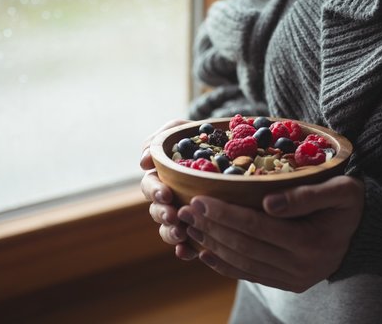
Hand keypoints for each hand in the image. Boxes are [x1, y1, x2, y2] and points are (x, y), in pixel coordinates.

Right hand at [140, 119, 198, 259]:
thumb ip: (163, 135)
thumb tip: (143, 161)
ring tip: (181, 235)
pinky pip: (190, 244)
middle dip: (163, 215)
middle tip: (173, 216)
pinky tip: (190, 253)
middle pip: (157, 211)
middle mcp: (170, 198)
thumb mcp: (184, 128)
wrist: (238, 147)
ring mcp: (184, 214)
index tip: (166, 194)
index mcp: (163, 176)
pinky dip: (186, 250)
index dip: (155, 192)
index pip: (150, 186)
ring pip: (169, 230)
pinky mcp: (201, 228)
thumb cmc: (204, 136)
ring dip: (171, 234)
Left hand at [177, 175, 363, 291]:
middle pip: (243, 246)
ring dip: (211, 245)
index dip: (224, 214)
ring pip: (242, 262)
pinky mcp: (288, 284)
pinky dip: (224, 265)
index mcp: (310, 243)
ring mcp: (293, 279)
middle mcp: (300, 267)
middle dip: (210, 228)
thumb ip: (307, 196)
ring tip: (189, 227)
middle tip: (184, 210)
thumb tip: (267, 203)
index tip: (199, 198)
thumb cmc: (350, 204)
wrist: (363, 233)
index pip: (256, 227)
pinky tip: (204, 253)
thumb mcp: (341, 190)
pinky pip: (249, 275)